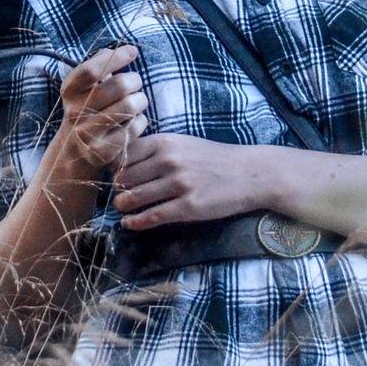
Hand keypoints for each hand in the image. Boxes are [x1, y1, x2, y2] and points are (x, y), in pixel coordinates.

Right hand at [58, 44, 148, 168]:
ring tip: (137, 101)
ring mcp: (88, 133)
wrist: (72, 154)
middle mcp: (75, 112)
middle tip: (136, 83)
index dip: (115, 57)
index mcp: (69, 91)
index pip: (92, 70)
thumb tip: (123, 49)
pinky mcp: (103, 152)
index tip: (133, 51)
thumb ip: (98, 65)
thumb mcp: (83, 88)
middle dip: (135, 80)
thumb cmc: (85, 110)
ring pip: (130, 106)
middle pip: (119, 86)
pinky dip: (140, 121)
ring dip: (141, 100)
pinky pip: (135, 127)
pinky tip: (134, 121)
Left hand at [111, 133, 279, 230]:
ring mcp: (179, 184)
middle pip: (124, 177)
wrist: (251, 173)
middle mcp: (169, 160)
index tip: (116, 176)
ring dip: (123, 205)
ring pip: (135, 197)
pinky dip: (136, 222)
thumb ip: (157, 150)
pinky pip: (152, 216)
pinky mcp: (188, 206)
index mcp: (166, 142)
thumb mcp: (184, 143)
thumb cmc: (215, 158)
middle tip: (118, 195)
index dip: (115, 168)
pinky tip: (130, 224)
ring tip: (121, 209)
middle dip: (118, 188)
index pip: (124, 155)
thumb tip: (125, 164)